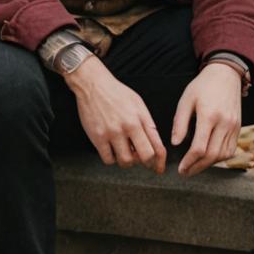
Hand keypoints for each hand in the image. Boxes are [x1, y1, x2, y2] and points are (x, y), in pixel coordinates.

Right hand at [64, 56, 166, 173]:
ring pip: (126, 161)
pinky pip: (108, 160)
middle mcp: (128, 126)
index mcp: (140, 118)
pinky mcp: (97, 137)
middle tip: (140, 158)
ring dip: (126, 160)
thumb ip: (147, 123)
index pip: (157, 146)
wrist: (93, 85)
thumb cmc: (116, 93)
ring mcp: (112, 133)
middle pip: (145, 157)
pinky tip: (111, 149)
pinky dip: (111, 158)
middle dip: (145, 162)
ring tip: (123, 150)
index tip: (158, 168)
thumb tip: (153, 144)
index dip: (160, 161)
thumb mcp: (138, 103)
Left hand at [171, 63, 242, 176]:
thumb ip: (180, 123)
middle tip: (186, 173)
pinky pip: (231, 149)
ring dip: (208, 165)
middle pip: (212, 155)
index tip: (181, 168)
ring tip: (195, 167)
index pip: (199, 147)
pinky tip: (209, 158)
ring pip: (223, 155)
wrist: (226, 75)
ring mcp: (234, 126)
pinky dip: (220, 158)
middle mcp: (224, 123)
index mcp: (209, 115)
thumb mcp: (186, 100)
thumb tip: (175, 143)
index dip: (189, 162)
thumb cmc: (202, 86)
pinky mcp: (238, 128)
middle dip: (197, 167)